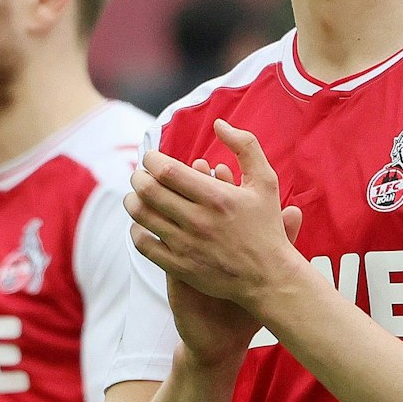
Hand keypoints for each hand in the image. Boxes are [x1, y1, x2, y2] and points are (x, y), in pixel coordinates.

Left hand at [126, 122, 304, 365]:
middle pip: (149, 190)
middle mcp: (198, 220)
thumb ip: (246, 146)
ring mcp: (187, 245)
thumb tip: (219, 124)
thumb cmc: (266, 226)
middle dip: (138, 177)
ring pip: (142, 216)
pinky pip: (144, 245)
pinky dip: (136, 231)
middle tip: (140, 175)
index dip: (151, 159)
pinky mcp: (180, 267)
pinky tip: (141, 224)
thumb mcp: (266, 182)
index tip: (151, 158)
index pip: (166, 170)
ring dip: (132, 201)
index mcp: (216, 197)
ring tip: (136, 196)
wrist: (269, 277)